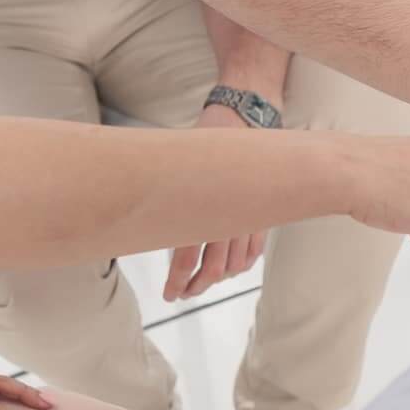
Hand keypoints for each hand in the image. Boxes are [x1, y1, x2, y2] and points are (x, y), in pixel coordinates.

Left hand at [166, 103, 267, 300]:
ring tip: (202, 284)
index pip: (189, 258)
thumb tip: (146, 218)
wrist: (246, 116)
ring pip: (235, 263)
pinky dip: (242, 265)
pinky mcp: (263, 213)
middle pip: (214, 268)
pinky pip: (254, 250)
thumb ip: (169, 193)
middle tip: (182, 294)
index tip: (170, 294)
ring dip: (218, 279)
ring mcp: (250, 217)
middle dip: (197, 286)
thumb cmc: (210, 134)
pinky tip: (231, 269)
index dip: (178, 281)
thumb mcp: (180, 161)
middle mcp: (230, 217)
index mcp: (204, 207)